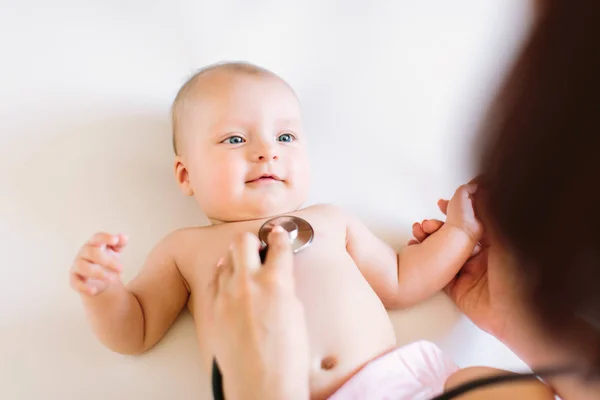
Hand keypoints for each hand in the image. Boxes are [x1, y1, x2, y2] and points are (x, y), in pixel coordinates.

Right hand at [69, 232, 127, 295]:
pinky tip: (94, 290)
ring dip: (99, 273)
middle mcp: (83, 253)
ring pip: (83, 267)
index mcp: (93, 244)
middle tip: (121, 269)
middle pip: (91, 252)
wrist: (98, 280)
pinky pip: (76, 283)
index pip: (97, 237)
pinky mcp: (74, 279)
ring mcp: (77, 266)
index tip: (115, 240)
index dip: (105, 238)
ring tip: (113, 279)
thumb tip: (124, 237)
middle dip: (108, 260)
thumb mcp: (115, 252)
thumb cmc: (106, 261)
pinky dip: (84, 287)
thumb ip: (119, 244)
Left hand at [206, 227, 309, 399]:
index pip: (278, 244)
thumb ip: (284, 287)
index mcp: (276, 282)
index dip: (281, 235)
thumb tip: (277, 275)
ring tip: (244, 266)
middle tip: (259, 248)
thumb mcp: (296, 313)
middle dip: (253, 241)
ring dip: (236, 258)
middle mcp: (248, 283)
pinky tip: (229, 283)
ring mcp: (226, 295)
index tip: (280, 233)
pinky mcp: (211, 308)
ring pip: (226, 258)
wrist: (262, 385)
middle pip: (243, 241)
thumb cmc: (286, 357)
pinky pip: (213, 280)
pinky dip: (222, 276)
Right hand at [408, 192, 525, 339]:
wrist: (518, 317)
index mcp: (498, 243)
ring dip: (431, 239)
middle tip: (428, 218)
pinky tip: (418, 248)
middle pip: (456, 235)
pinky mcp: (459, 290)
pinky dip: (427, 260)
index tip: (446, 200)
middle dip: (440, 224)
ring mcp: (470, 273)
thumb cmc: (520, 277)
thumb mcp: (505, 238)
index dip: (459, 209)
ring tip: (421, 231)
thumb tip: (481, 188)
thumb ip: (490, 215)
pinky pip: (439, 273)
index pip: (474, 221)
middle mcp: (483, 257)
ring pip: (445, 251)